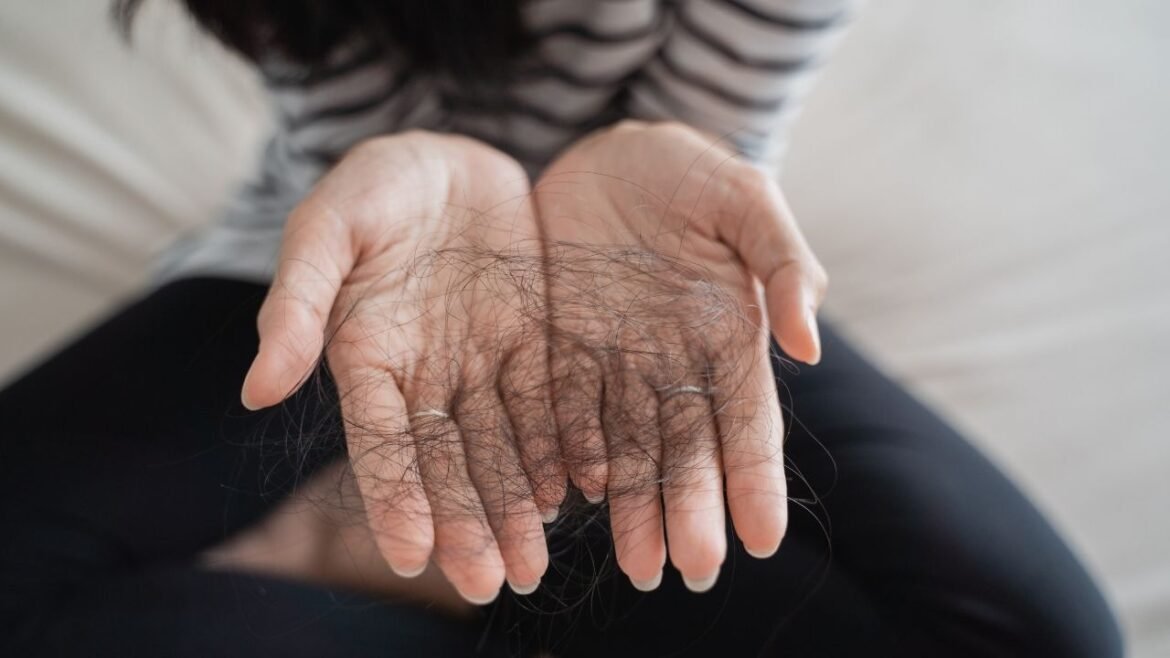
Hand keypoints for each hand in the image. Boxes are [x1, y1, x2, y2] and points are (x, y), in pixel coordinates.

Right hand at [240, 133, 559, 603]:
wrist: (447, 156)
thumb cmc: (372, 186)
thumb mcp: (326, 227)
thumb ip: (297, 303)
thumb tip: (257, 390)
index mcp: (368, 355)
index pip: (380, 440)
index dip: (396, 496)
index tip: (412, 554)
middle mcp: (427, 373)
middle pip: (448, 460)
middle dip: (467, 522)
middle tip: (492, 581)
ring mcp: (483, 360)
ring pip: (502, 444)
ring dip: (516, 503)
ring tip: (534, 562)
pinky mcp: (535, 339)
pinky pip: (549, 399)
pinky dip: (560, 444)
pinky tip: (576, 490)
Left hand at [531, 120, 827, 590]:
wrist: (609, 151)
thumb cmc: (690, 172)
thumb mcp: (744, 200)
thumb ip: (781, 263)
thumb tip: (810, 347)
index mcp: (728, 338)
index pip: (748, 423)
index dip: (755, 481)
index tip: (762, 540)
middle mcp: (674, 365)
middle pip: (686, 451)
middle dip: (690, 510)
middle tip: (688, 568)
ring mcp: (615, 363)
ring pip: (626, 448)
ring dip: (632, 506)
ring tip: (636, 563)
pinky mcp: (560, 350)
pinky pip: (562, 412)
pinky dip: (567, 455)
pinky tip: (568, 497)